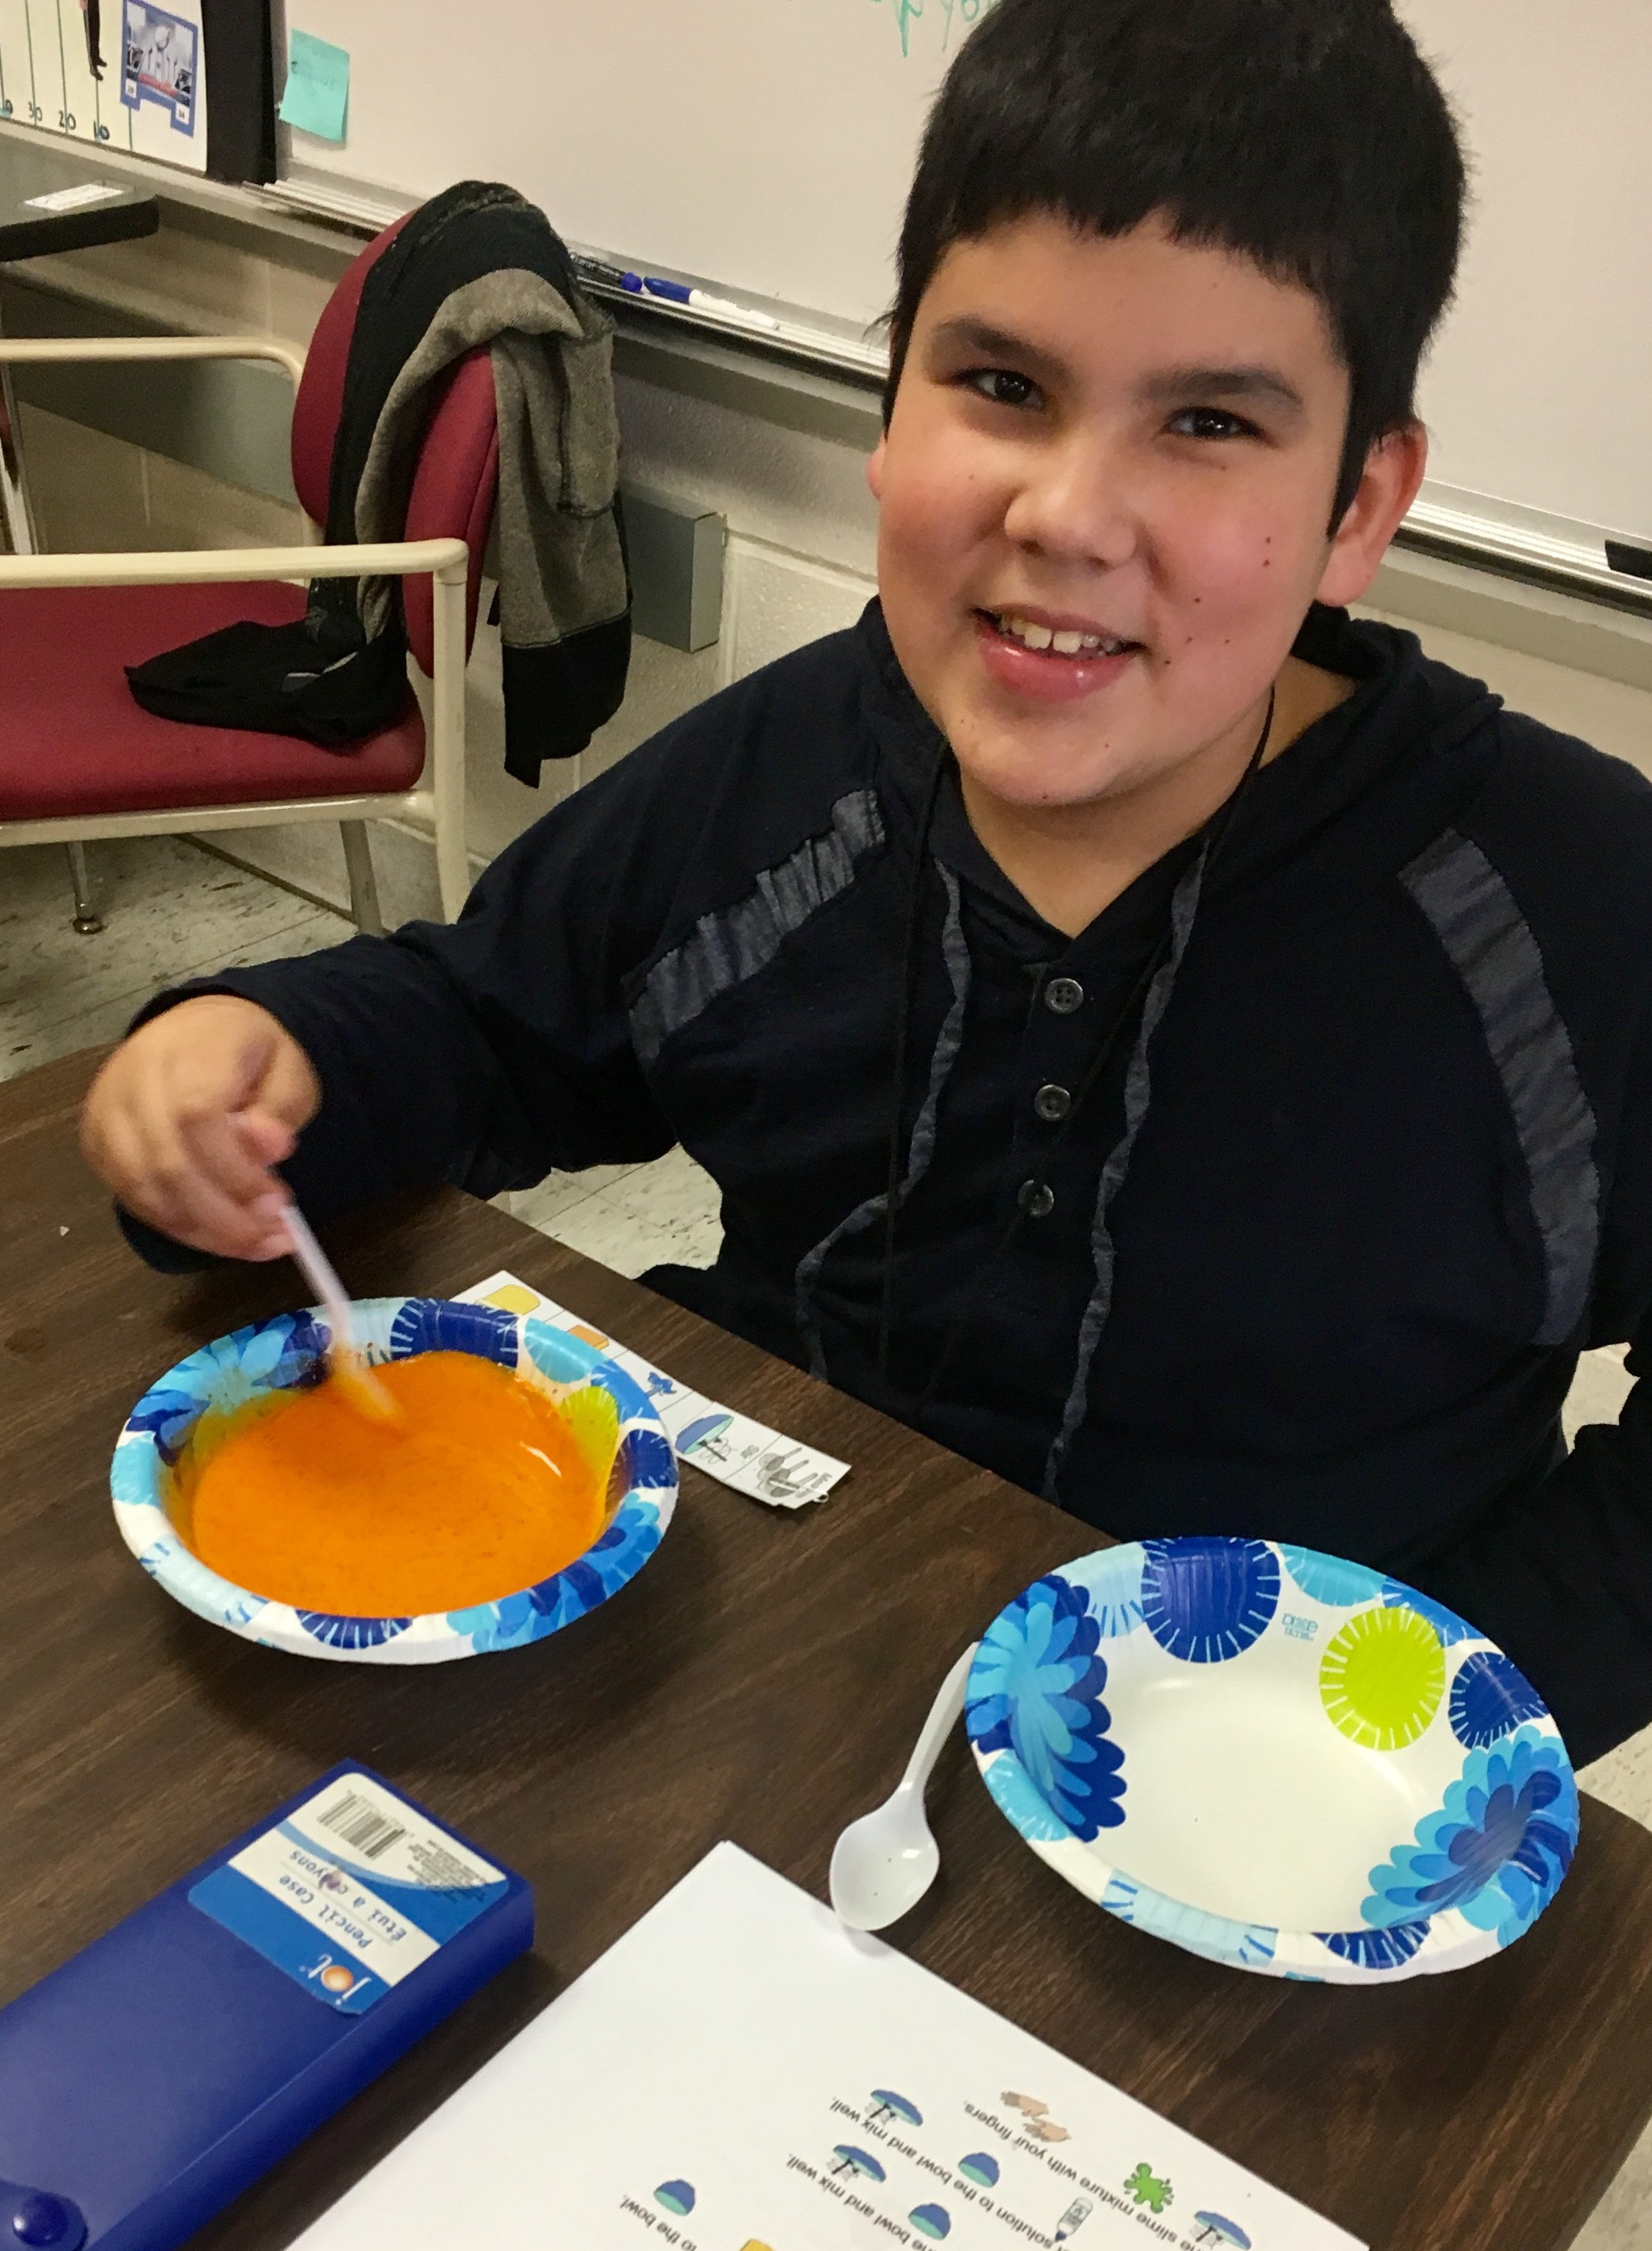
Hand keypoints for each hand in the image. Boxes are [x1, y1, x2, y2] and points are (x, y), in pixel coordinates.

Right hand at [80, 996, 321, 1259]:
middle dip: (225, 1217)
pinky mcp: (97, 1143)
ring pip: (145, 1191)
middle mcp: (135, 1080)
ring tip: (256, 1243)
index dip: (235, 1171)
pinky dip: (179, 1227)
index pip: (196, 1116)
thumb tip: (268, 1148)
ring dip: (204, 1231)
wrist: (195, 1030)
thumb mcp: (289, 1067)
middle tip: (277, 1238)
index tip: (278, 1201)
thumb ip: (280, 1107)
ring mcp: (107, 1113)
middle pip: (167, 1163)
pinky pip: (133, 1198)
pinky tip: (220, 1236)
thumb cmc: (248, 1052)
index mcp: (190, 1050)